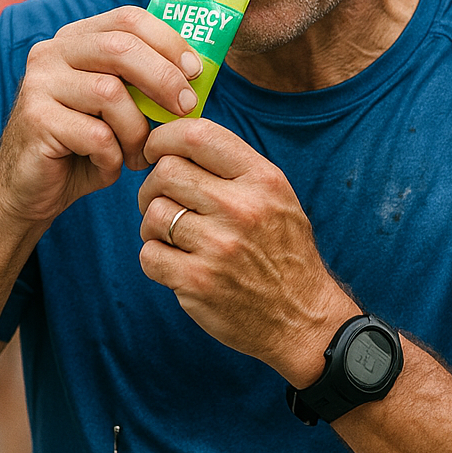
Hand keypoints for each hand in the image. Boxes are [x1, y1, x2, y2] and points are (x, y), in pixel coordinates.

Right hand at [0, 7, 203, 230]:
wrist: (29, 191)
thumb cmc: (82, 148)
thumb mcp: (117, 109)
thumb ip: (142, 84)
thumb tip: (196, 73)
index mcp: (75, 40)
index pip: (127, 19)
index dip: (168, 41)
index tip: (196, 71)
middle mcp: (51, 52)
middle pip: (120, 47)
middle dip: (163, 79)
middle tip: (186, 108)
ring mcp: (38, 84)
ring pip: (110, 93)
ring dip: (137, 130)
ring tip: (139, 154)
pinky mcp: (35, 120)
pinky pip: (96, 134)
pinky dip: (114, 156)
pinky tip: (108, 165)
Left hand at [137, 118, 357, 384]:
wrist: (302, 318)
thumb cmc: (283, 252)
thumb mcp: (277, 198)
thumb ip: (234, 167)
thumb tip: (175, 138)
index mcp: (263, 180)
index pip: (197, 134)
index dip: (163, 138)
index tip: (155, 152)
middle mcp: (242, 208)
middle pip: (165, 172)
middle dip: (152, 187)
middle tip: (162, 203)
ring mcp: (219, 246)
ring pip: (152, 214)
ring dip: (152, 226)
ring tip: (174, 238)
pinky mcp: (197, 282)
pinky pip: (148, 254)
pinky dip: (154, 259)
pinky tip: (176, 264)